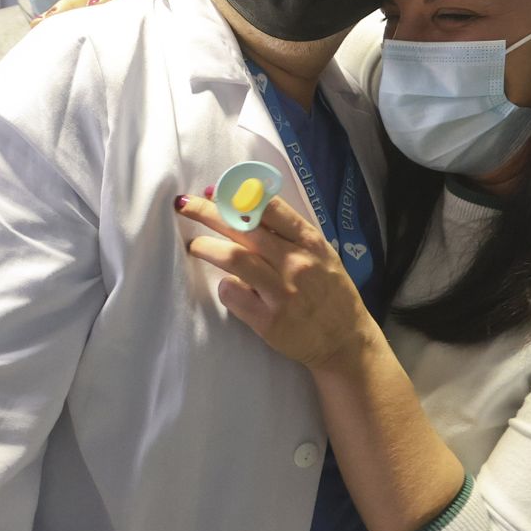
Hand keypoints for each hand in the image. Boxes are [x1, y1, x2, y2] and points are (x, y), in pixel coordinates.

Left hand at [176, 193, 369, 370]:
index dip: (237, 196)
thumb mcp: (320, 254)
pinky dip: (224, 286)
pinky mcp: (269, 321)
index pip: (270, 208)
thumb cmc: (329, 291)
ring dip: (206, 247)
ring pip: (234, 259)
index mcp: (310, 242)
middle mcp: (296, 263)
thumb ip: (288, 234)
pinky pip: (233, 294)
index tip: (215, 190)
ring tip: (194, 245)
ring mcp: (283, 292)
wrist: (346, 340)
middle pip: (243, 229)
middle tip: (184, 205)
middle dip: (208, 212)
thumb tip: (245, 207)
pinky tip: (226, 285)